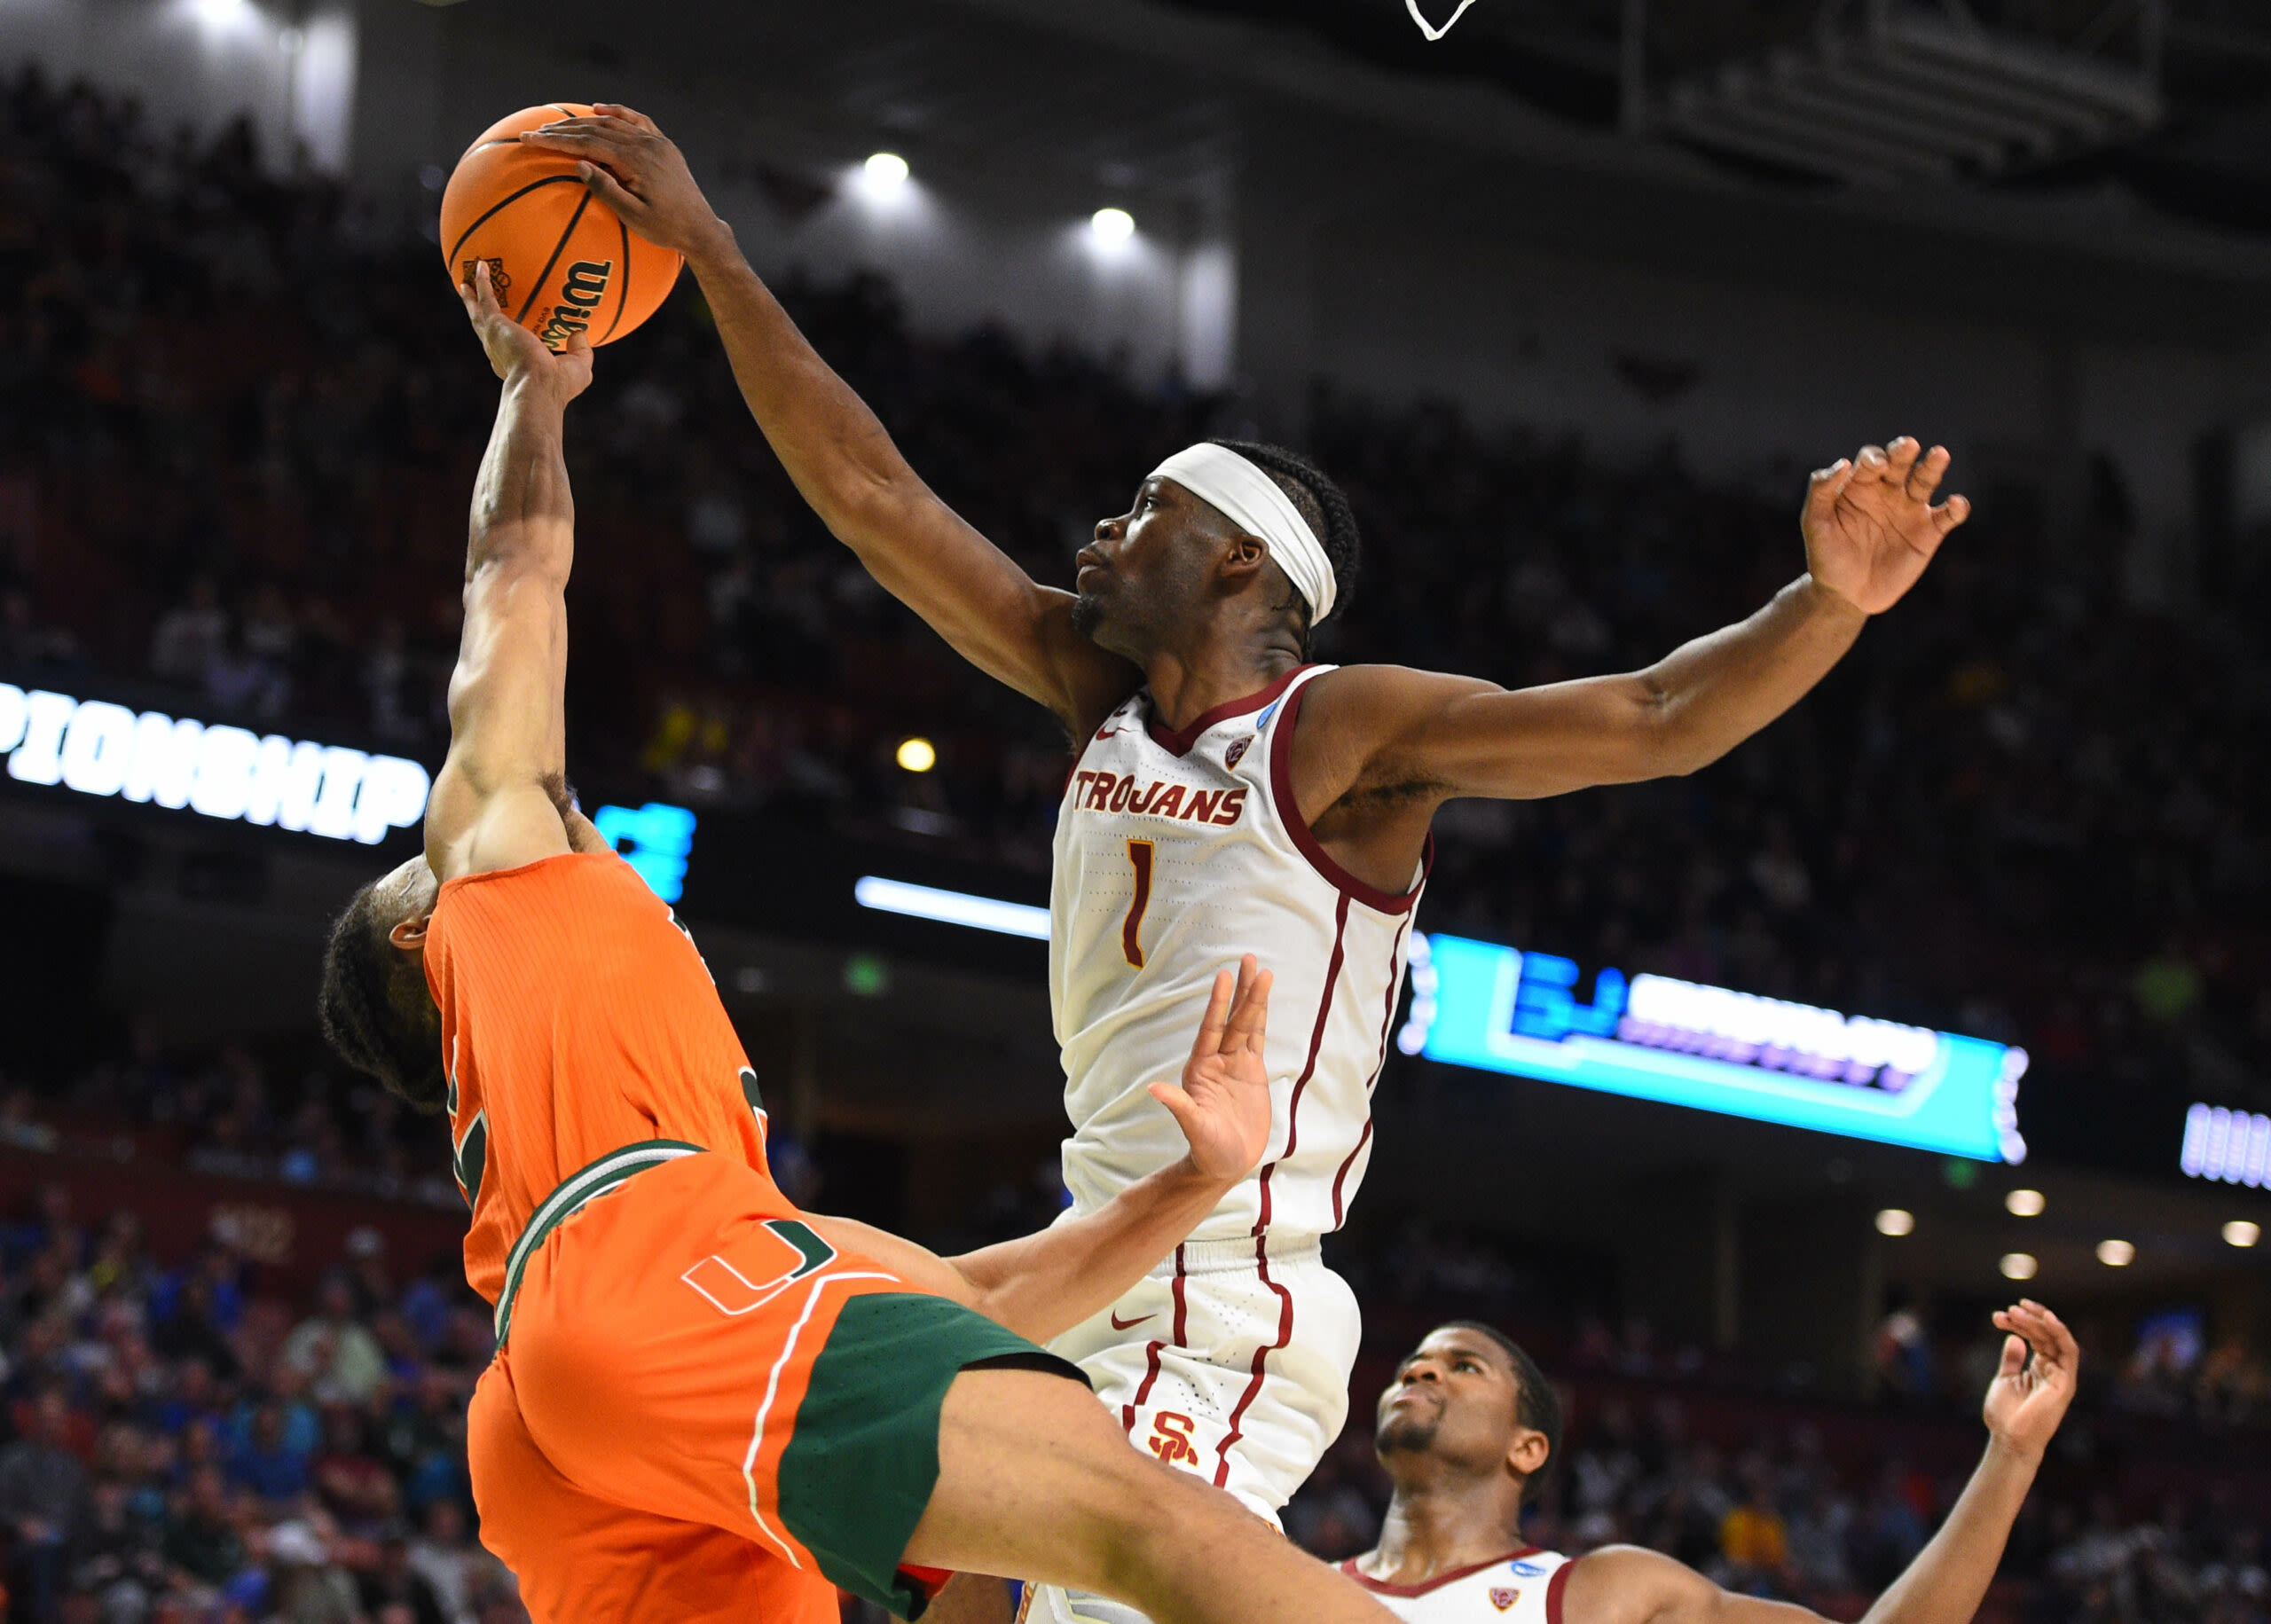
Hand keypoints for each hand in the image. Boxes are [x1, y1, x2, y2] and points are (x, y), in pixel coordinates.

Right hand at [459, 261, 592, 397]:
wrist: (539, 385)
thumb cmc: (557, 385)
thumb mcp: (577, 367)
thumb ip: (579, 350)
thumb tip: (579, 333)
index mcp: (515, 365)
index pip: (507, 351)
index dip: (505, 341)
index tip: (507, 331)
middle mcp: (499, 353)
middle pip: (485, 330)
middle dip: (479, 315)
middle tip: (474, 299)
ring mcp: (493, 339)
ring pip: (478, 313)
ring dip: (472, 296)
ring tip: (466, 281)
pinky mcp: (494, 325)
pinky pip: (485, 299)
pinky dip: (483, 282)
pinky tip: (482, 266)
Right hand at [519, 106, 734, 261]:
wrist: (702, 229)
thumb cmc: (667, 230)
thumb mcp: (633, 217)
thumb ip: (607, 190)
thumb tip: (579, 164)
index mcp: (636, 160)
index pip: (587, 143)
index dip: (555, 141)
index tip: (530, 139)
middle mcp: (646, 144)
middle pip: (596, 128)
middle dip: (562, 129)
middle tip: (535, 132)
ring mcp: (657, 142)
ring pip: (614, 122)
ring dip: (584, 121)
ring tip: (558, 124)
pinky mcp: (664, 146)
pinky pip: (637, 121)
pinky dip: (617, 113)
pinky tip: (599, 109)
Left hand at [1149, 955, 1273, 1184]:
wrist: (1225, 1163)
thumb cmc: (1206, 1149)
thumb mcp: (1193, 1128)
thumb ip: (1179, 1106)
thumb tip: (1153, 1089)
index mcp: (1201, 1069)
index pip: (1211, 1029)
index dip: (1218, 1003)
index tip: (1224, 976)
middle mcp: (1217, 1061)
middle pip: (1234, 1020)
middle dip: (1243, 991)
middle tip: (1251, 959)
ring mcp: (1235, 1065)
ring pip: (1247, 1025)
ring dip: (1254, 999)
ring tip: (1263, 971)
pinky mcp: (1252, 1073)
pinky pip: (1257, 1040)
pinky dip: (1261, 1019)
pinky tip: (1264, 1000)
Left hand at [1801, 437, 1969, 614]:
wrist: (1845, 594)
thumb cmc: (1826, 556)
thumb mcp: (1815, 523)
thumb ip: (1821, 491)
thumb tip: (1842, 463)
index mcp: (1861, 485)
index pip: (1871, 461)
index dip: (1874, 459)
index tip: (1875, 466)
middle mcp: (1889, 491)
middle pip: (1900, 463)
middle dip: (1903, 452)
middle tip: (1907, 445)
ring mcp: (1910, 510)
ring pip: (1926, 480)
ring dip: (1933, 466)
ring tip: (1939, 454)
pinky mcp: (1929, 533)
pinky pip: (1948, 516)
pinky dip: (1957, 508)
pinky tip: (1955, 504)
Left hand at [1982, 1299, 2079, 1462]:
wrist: (2009, 1438)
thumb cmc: (2006, 1415)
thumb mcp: (2005, 1380)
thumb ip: (2012, 1359)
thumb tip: (2014, 1337)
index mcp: (2040, 1368)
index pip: (2036, 1338)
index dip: (2020, 1324)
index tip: (1998, 1316)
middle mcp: (2054, 1369)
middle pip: (2046, 1335)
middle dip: (2027, 1319)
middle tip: (2009, 1309)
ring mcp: (2061, 1375)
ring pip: (2056, 1338)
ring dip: (2038, 1321)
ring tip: (2017, 1310)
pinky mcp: (2065, 1382)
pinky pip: (2069, 1351)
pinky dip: (2060, 1332)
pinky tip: (2045, 1318)